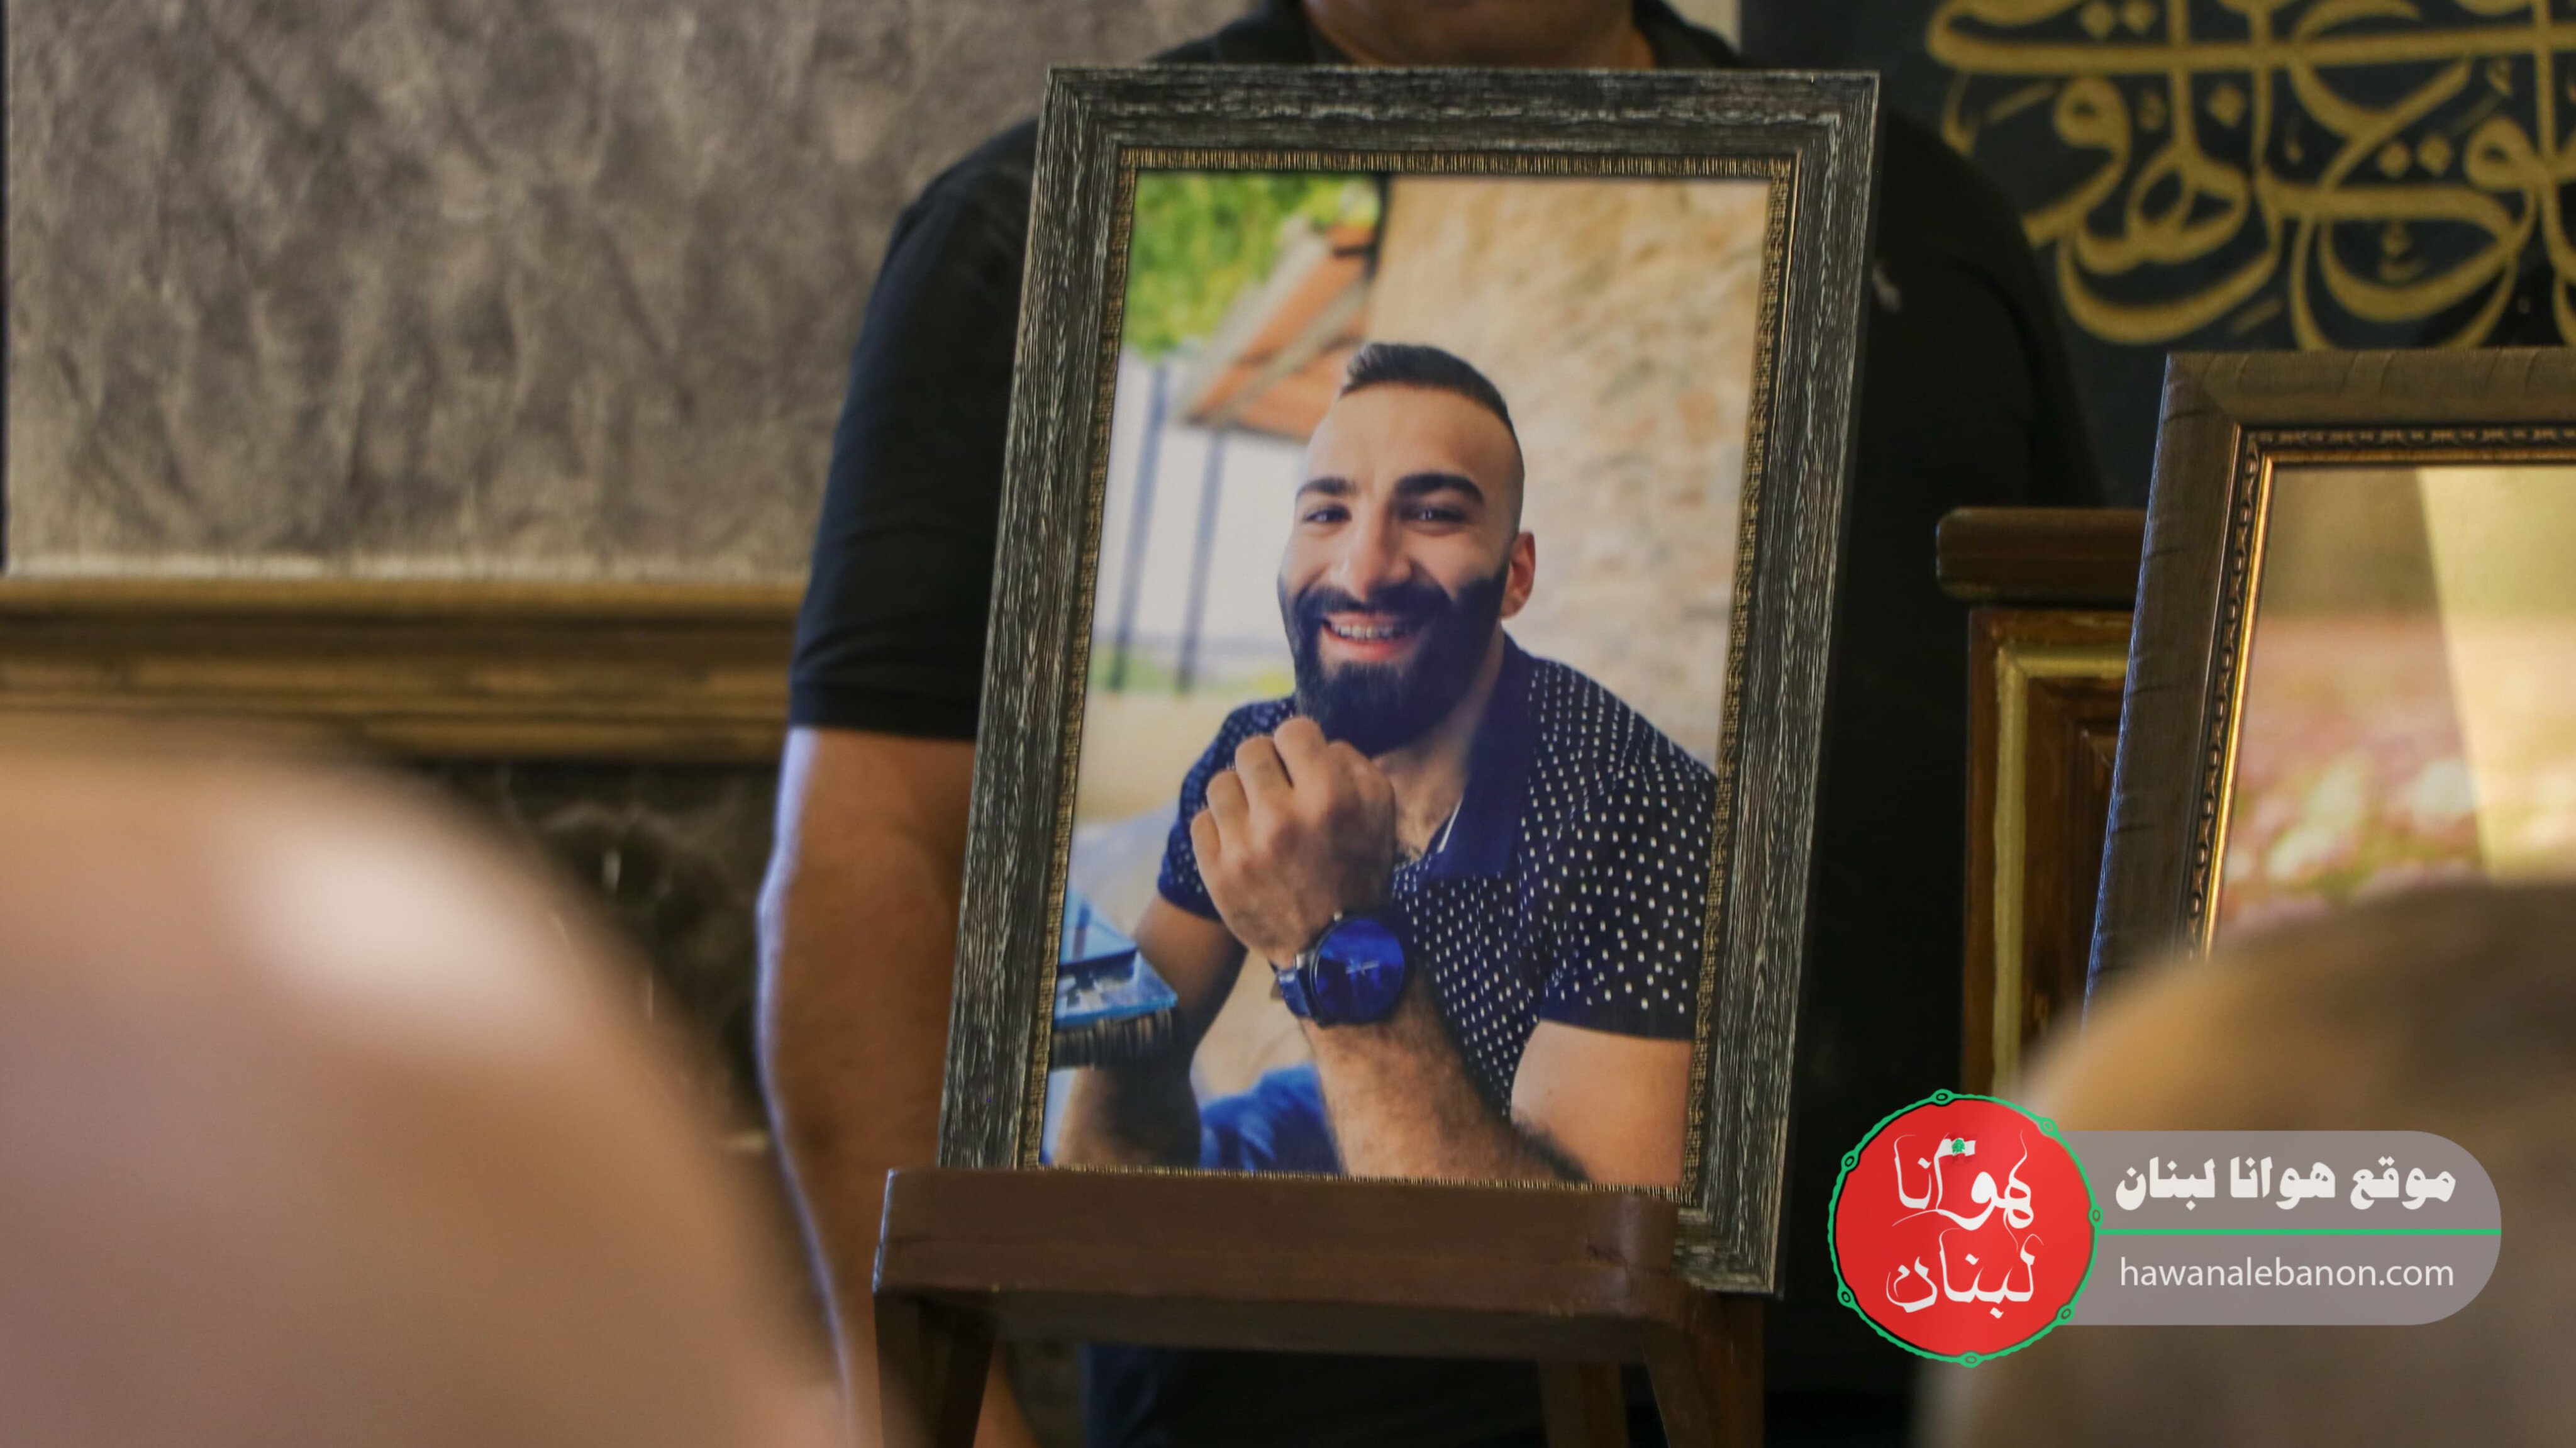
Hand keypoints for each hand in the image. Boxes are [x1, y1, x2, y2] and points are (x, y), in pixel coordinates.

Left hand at [1192, 716, 1397, 965]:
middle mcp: (1282, 817)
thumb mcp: (1380, 811)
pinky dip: (1220, 829)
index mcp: (1329, 797)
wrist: (1334, 949)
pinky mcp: (1216, 872)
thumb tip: (1314, 742)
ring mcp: (1244, 847)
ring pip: (1220, 783)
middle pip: (1250, 750)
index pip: (1292, 730)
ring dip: (1240, 796)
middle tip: (1278, 790)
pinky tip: (1241, 843)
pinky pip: (1201, 821)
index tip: (1302, 765)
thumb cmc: (1359, 871)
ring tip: (1257, 818)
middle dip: (1267, 766)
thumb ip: (1352, 763)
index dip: (1299, 745)